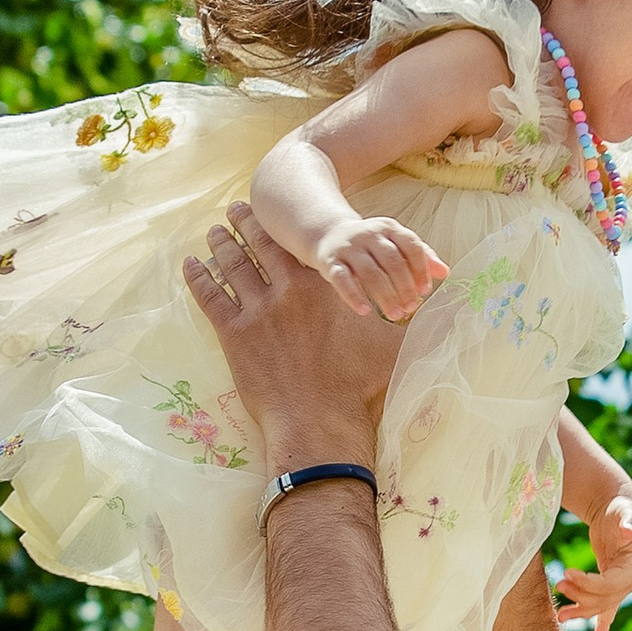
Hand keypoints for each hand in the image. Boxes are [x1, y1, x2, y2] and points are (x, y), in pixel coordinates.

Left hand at [184, 205, 398, 454]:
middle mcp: (286, 292)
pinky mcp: (234, 336)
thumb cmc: (355, 387)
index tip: (268, 212)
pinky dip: (198, 278)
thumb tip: (441, 313)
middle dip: (244, 223)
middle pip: (259, 246)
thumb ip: (408, 324)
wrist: (318, 422)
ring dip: (220, 244)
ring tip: (212, 230)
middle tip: (233, 208)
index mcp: (320, 289)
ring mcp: (257, 312)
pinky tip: (191, 264)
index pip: (295, 247)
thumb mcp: (390, 347)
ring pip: (232, 266)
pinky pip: (210, 297)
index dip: (278, 228)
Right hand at [313, 214, 446, 324]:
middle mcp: (369, 234)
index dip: (420, 269)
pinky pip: (342, 280)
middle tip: (411, 307)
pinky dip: (354, 296)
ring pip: (369, 272)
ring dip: (385, 296)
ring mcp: (349, 247)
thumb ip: (420, 256)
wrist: (329, 235)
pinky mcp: (330, 262)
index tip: (425, 290)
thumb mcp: (394, 244)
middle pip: (392, 261)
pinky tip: (365, 311)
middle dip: (404, 287)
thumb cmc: (370, 245)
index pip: (410, 245)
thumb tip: (444, 272)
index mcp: (389, 228)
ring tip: (395, 315)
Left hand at [555, 487, 631, 630]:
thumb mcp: (625, 513)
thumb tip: (628, 531)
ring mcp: (621, 586)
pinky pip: (607, 609)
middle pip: (603, 599)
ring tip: (560, 615)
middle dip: (580, 596)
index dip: (588, 584)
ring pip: (601, 607)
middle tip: (559, 584)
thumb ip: (629, 523)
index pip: (610, 585)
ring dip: (581, 611)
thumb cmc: (621, 509)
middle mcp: (631, 581)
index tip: (567, 573)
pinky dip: (603, 623)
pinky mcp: (611, 586)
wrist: (618, 511)